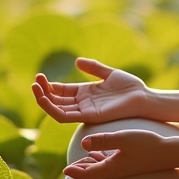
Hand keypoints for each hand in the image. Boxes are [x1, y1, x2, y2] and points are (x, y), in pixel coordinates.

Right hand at [31, 57, 151, 123]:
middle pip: (56, 100)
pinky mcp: (88, 116)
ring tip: (35, 88)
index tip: (40, 77)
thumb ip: (93, 67)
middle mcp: (82, 103)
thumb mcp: (108, 73)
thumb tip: (76, 61)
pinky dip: (52, 109)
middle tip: (35, 81)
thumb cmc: (130, 87)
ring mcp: (84, 111)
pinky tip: (45, 99)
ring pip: (57, 110)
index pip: (61, 91)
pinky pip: (65, 117)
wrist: (143, 97)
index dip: (49, 86)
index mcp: (85, 93)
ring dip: (44, 101)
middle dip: (43, 92)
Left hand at [63, 129, 175, 178]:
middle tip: (67, 168)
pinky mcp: (129, 163)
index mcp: (110, 168)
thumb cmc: (146, 145)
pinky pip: (110, 164)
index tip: (64, 171)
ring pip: (101, 169)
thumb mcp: (122, 139)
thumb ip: (102, 140)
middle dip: (79, 171)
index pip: (86, 175)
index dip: (74, 173)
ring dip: (89, 165)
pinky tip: (99, 154)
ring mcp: (123, 168)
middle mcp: (115, 171)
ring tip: (80, 161)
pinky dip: (101, 160)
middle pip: (92, 174)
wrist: (169, 152)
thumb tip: (83, 143)